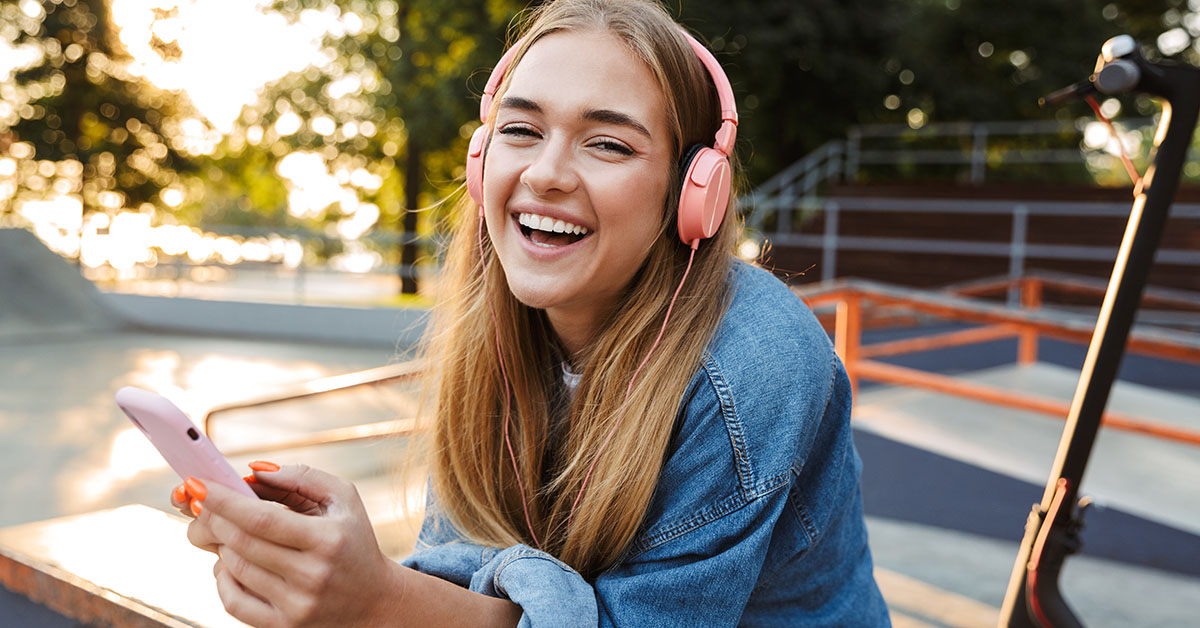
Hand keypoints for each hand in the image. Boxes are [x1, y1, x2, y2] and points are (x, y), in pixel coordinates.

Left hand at [180, 463, 404, 626]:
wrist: (375, 602)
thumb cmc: (353, 541)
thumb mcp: (343, 499)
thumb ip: (303, 477)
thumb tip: (254, 472)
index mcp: (328, 540)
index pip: (261, 518)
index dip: (224, 500)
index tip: (197, 484)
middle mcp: (312, 575)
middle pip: (241, 542)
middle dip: (211, 518)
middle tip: (198, 503)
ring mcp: (296, 605)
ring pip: (234, 568)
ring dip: (220, 544)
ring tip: (226, 530)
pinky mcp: (283, 626)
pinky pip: (232, 601)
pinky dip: (222, 577)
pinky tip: (230, 562)